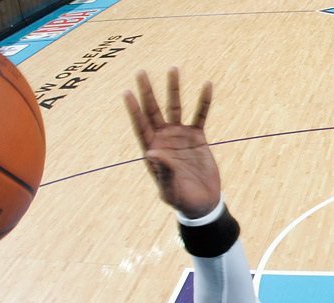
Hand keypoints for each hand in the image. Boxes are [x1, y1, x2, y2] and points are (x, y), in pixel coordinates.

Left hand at [124, 67, 218, 217]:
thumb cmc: (182, 200)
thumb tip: (151, 152)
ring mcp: (181, 137)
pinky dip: (203, 102)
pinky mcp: (198, 138)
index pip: (141, 127)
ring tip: (172, 69)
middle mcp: (164, 141)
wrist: (203, 203)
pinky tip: (207, 86)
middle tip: (140, 72)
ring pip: (175, 108)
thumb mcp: (169, 190)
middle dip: (147, 92)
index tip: (127, 92)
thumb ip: (162, 171)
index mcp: (153, 152)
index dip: (134, 110)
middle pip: (153, 111)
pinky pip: (200, 115)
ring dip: (173, 89)